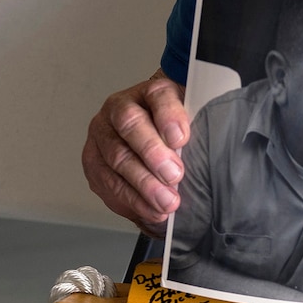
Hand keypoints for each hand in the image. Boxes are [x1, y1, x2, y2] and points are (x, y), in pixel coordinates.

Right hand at [82, 74, 189, 230]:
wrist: (153, 145)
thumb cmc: (176, 135)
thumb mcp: (191, 124)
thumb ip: (198, 130)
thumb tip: (209, 149)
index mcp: (149, 92)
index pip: (157, 95)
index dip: (169, 115)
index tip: (181, 138)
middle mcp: (119, 108)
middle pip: (130, 125)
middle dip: (153, 153)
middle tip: (174, 175)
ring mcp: (102, 135)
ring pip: (117, 157)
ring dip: (143, 183)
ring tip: (166, 202)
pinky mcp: (93, 162)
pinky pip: (108, 182)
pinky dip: (132, 200)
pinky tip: (151, 210)